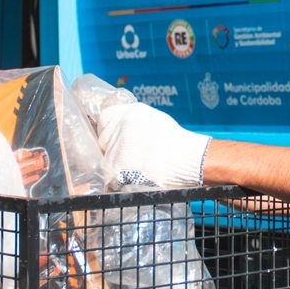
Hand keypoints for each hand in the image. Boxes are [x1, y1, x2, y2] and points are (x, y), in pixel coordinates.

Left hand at [94, 102, 210, 188]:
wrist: (186, 159)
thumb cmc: (175, 141)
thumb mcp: (152, 118)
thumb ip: (131, 119)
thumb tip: (118, 126)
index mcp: (129, 113)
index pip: (104, 118)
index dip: (109, 129)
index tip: (115, 137)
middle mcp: (120, 126)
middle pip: (103, 138)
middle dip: (111, 146)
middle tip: (128, 155)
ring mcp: (115, 146)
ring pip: (105, 156)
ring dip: (115, 162)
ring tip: (135, 166)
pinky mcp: (116, 165)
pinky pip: (109, 172)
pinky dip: (117, 176)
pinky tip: (132, 175)